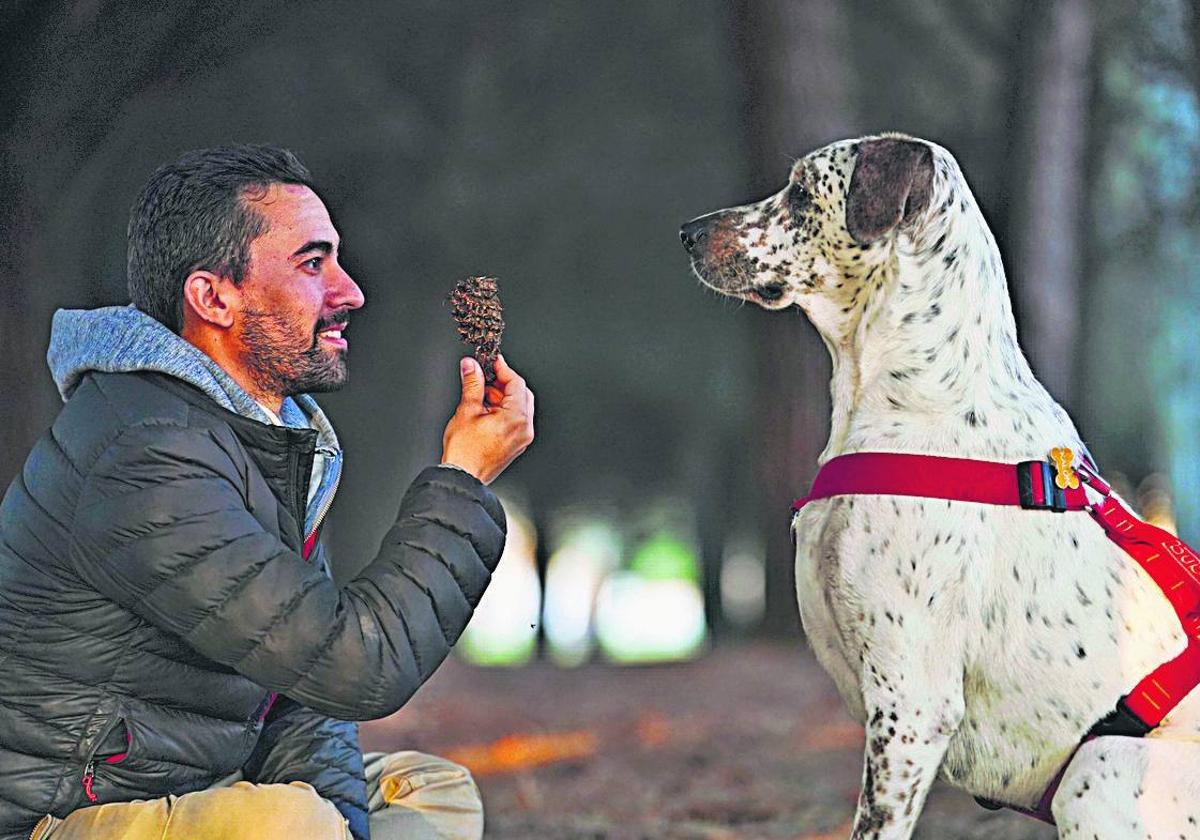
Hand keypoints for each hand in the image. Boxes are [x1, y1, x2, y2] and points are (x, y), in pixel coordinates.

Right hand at [441, 354, 534, 484]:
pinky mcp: (515, 445)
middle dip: (503, 383)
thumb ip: (472, 384)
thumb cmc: (465, 451)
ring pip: (519, 407)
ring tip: (481, 395)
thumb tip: (472, 366)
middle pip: (521, 394)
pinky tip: (486, 410)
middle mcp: (524, 429)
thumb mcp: (467, 410)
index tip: (492, 361)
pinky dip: (504, 411)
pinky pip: (515, 420)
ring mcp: (521, 438)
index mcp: (516, 418)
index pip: (517, 383)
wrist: (463, 476)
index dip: (503, 369)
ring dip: (502, 397)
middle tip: (486, 376)